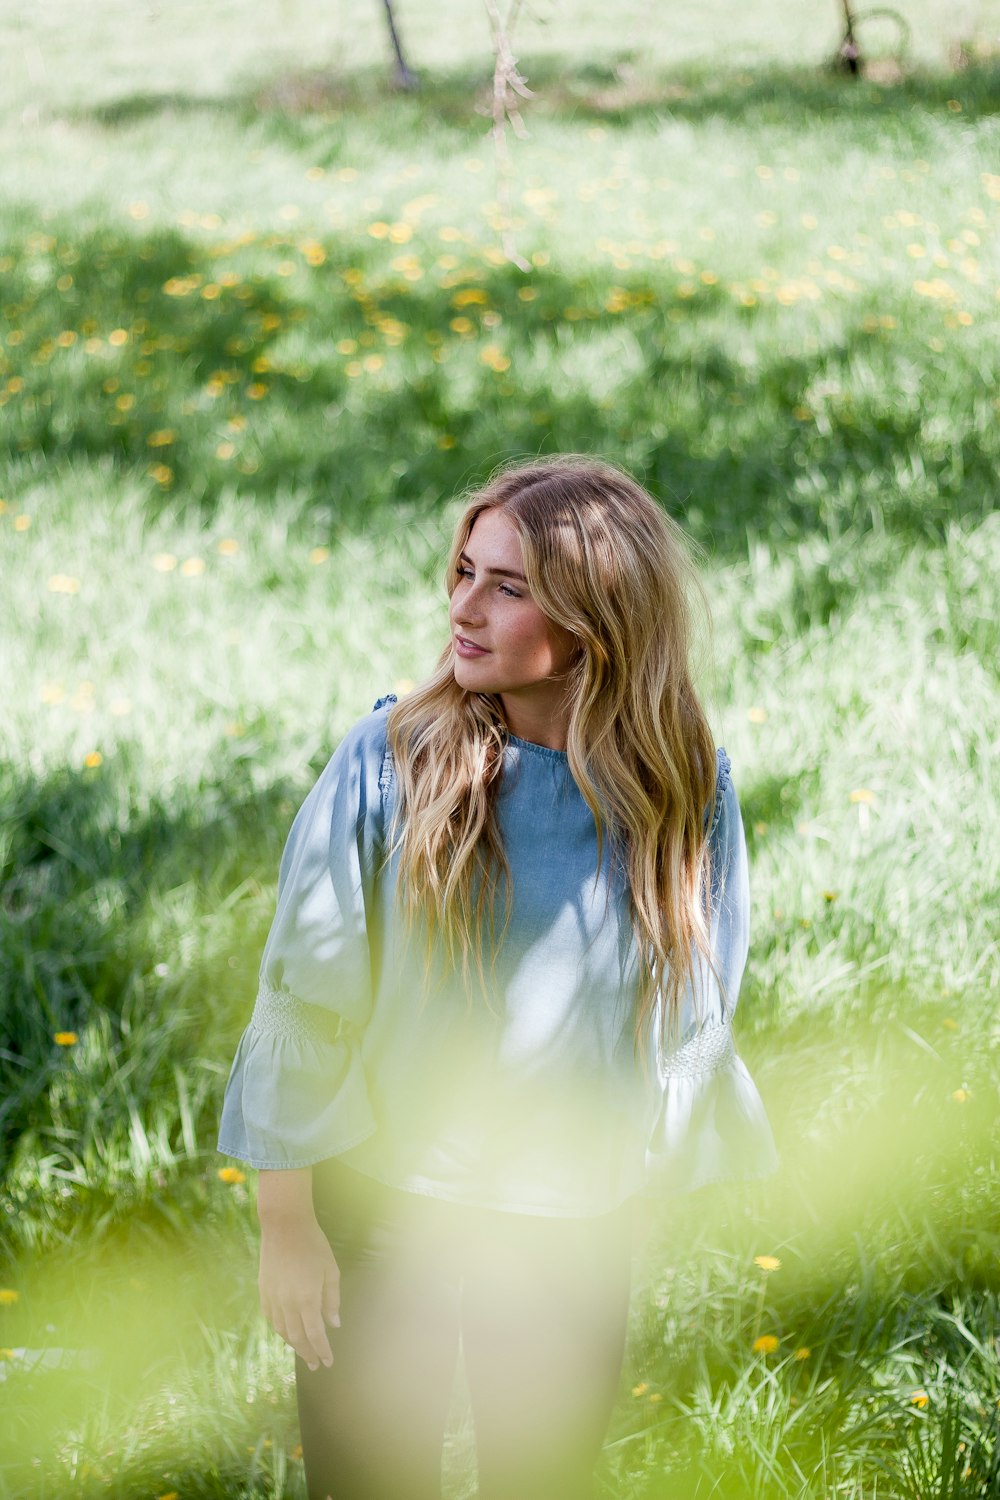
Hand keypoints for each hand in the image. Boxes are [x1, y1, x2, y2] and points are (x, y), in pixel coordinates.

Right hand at [258, 1214, 340, 1370]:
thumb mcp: (330, 1270)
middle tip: (316, 1364)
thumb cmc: (313, 1245)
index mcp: (306, 1299)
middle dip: (307, 1353)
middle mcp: (287, 1303)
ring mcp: (273, 1297)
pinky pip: (271, 1318)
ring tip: (303, 1351)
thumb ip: (332, 1300)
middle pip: (297, 1337)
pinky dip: (279, 1329)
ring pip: (282, 1330)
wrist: (284, 1226)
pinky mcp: (263, 1290)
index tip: (328, 1362)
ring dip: (293, 1344)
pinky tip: (286, 1331)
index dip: (322, 1350)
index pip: (315, 1334)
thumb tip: (333, 1324)